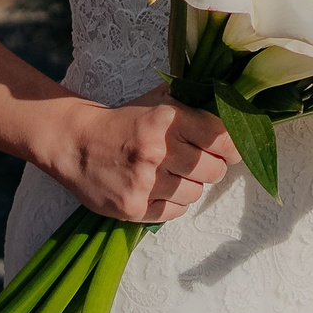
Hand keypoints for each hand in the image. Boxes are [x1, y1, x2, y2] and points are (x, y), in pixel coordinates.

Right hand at [41, 85, 237, 222]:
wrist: (76, 143)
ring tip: (173, 175)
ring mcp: (144, 182)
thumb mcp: (159, 100)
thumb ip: (195, 105)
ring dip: (190, 186)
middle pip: (214, 170)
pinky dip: (173, 203)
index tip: (231, 150)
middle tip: (198, 162)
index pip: (222, 138)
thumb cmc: (125, 121)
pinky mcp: (133, 207)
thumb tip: (237, 114)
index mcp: (168, 119)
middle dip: (212, 167)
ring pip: (196, 193)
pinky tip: (161, 190)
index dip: (232, 147)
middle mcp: (158, 150)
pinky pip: (175, 212)